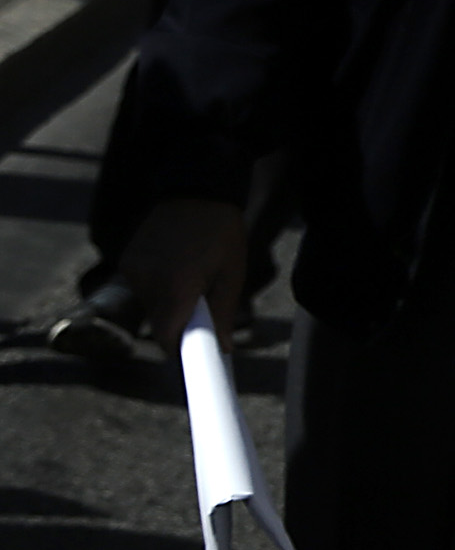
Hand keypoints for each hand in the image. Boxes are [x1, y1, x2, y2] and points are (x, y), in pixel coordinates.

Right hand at [118, 197, 247, 345]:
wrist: (197, 190)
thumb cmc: (222, 233)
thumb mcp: (232, 275)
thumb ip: (223, 315)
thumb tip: (222, 349)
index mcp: (176, 287)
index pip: (167, 338)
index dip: (180, 351)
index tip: (192, 359)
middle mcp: (147, 281)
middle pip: (158, 324)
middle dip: (179, 325)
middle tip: (202, 311)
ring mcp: (133, 270)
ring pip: (149, 307)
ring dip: (168, 304)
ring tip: (191, 277)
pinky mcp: (126, 261)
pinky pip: (142, 288)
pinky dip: (157, 288)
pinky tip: (175, 267)